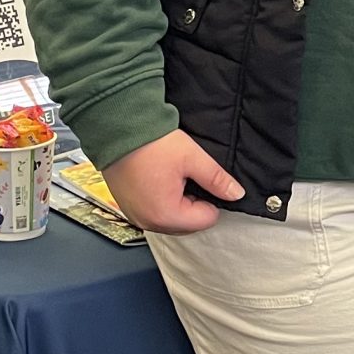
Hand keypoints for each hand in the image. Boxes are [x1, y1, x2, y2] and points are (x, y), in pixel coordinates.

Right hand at [102, 129, 244, 233]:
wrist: (117, 129)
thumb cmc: (151, 143)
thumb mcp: (192, 158)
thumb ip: (217, 179)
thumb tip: (236, 194)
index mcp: (166, 215)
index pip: (206, 220)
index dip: (210, 199)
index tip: (201, 179)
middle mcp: (148, 222)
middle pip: (187, 224)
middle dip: (192, 203)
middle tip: (185, 176)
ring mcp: (135, 216)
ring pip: (169, 219)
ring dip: (176, 203)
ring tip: (170, 176)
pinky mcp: (126, 208)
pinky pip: (152, 213)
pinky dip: (159, 201)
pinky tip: (157, 180)